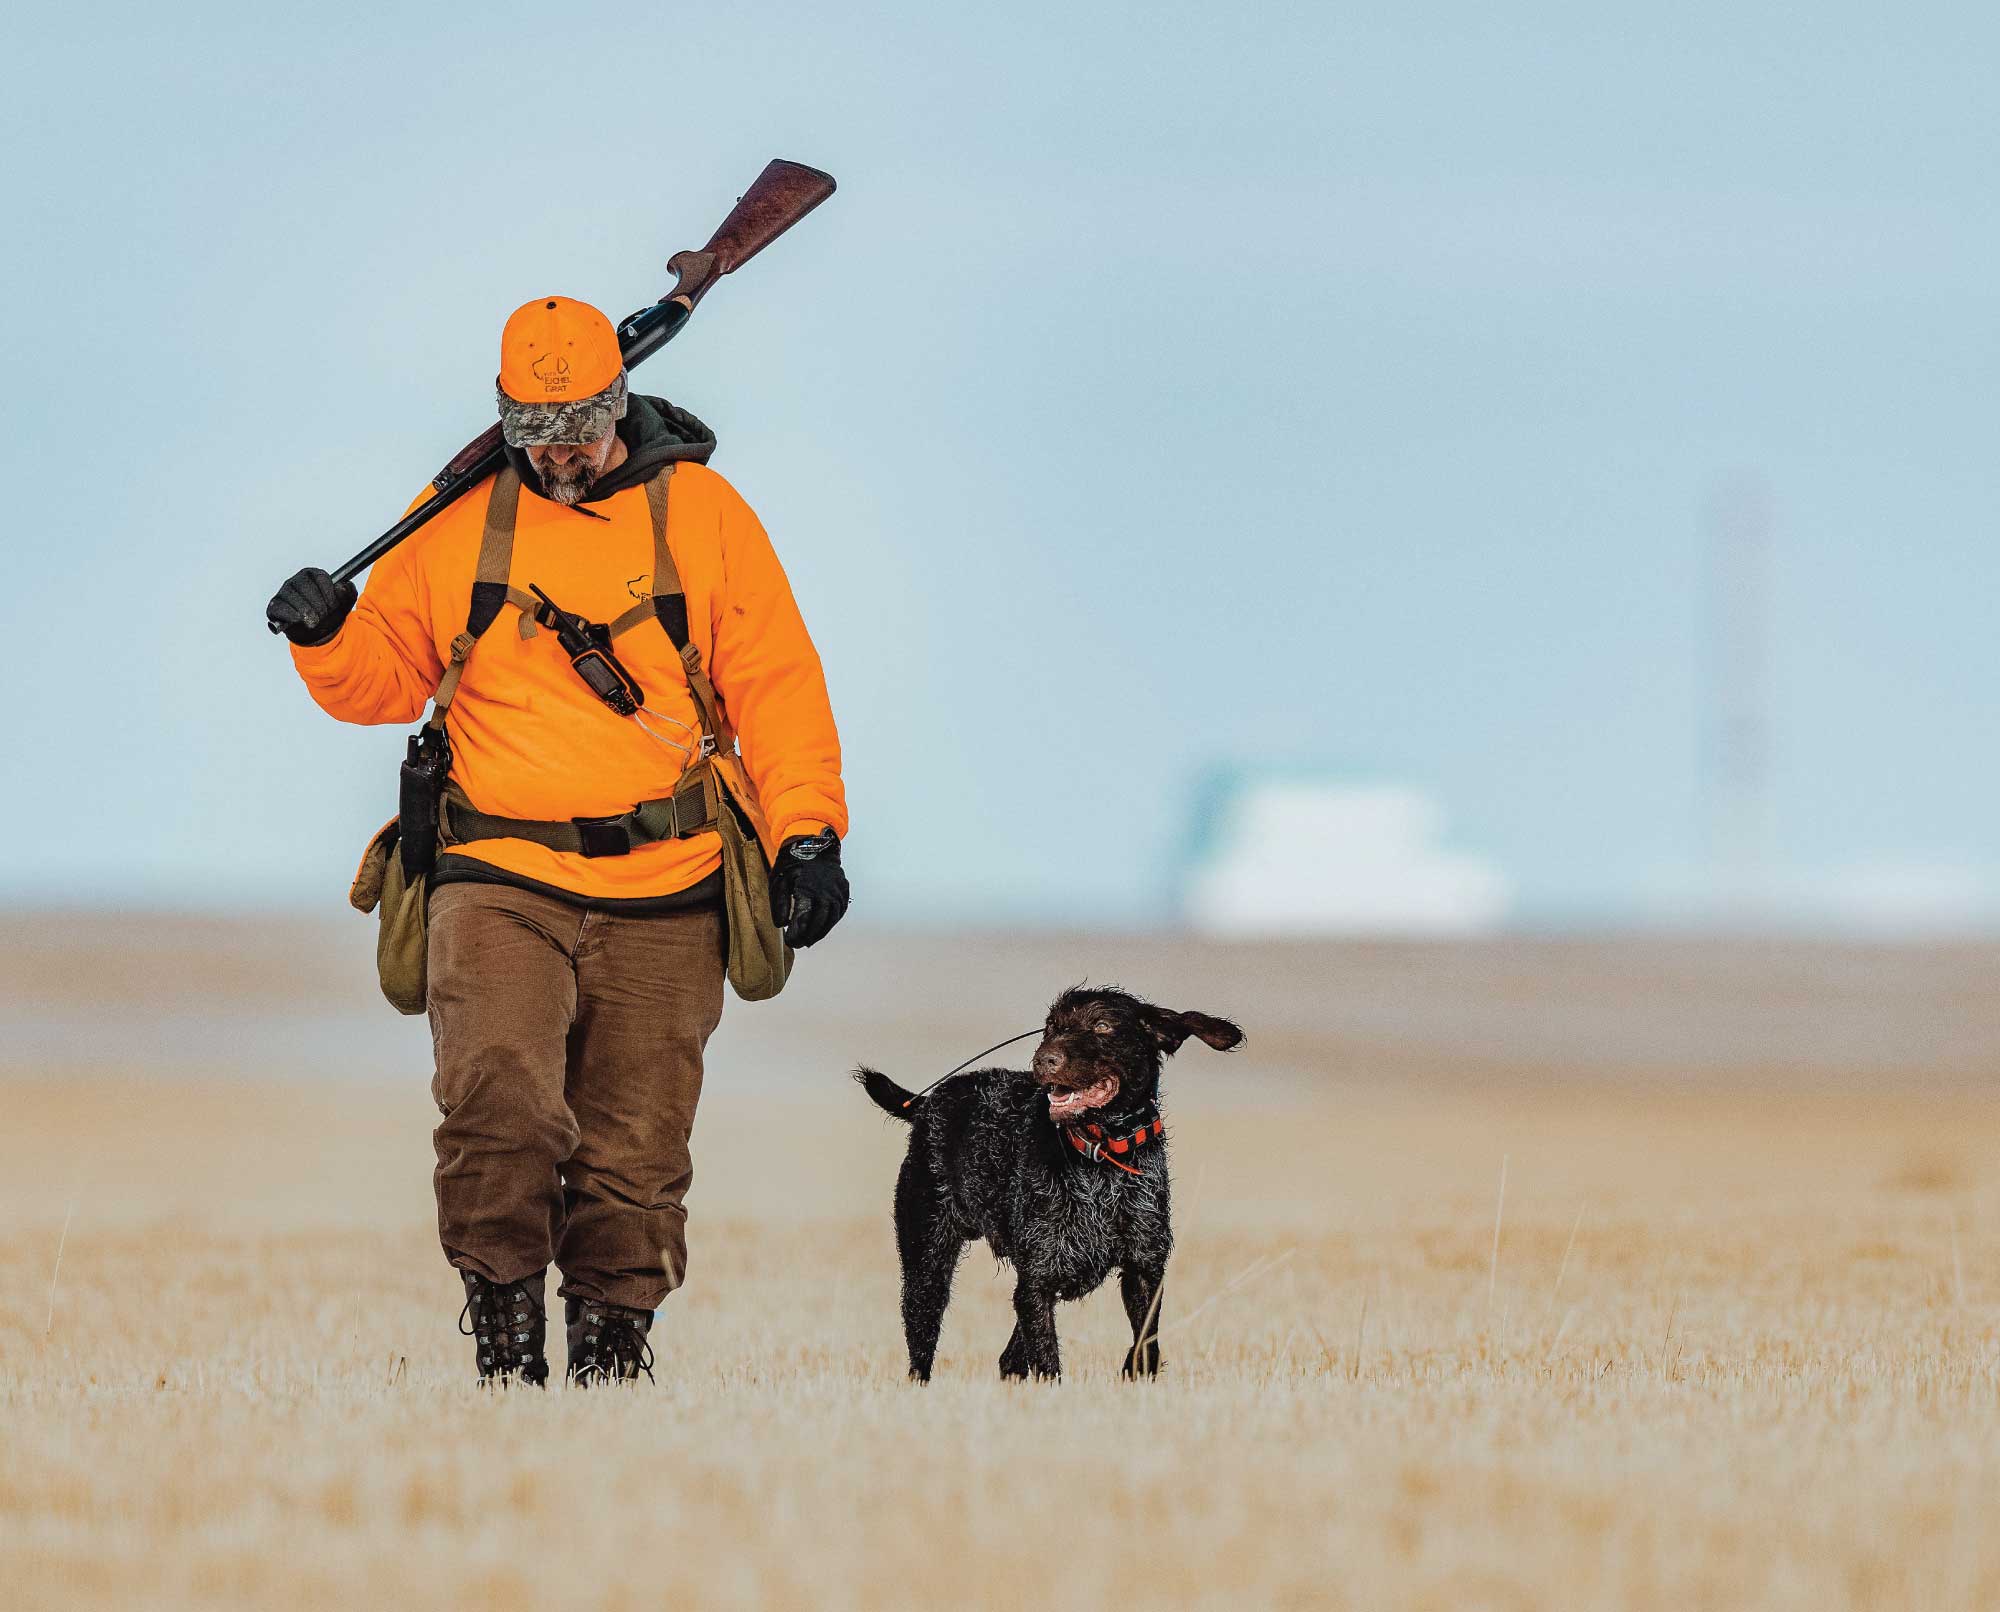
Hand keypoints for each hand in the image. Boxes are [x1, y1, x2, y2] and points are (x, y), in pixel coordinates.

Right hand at [268, 567, 356, 645]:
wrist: (318, 634)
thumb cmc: (329, 614)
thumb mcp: (345, 603)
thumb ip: (348, 592)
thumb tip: (342, 586)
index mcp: (313, 575)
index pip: (321, 577)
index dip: (329, 594)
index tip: (332, 606)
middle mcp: (296, 580)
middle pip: (306, 586)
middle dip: (318, 605)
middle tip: (323, 616)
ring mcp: (284, 592)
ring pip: (293, 597)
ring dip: (306, 612)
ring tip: (313, 622)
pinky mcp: (275, 605)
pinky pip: (280, 608)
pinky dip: (291, 616)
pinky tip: (298, 620)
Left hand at [769, 831, 848, 947]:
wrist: (815, 841)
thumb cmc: (793, 860)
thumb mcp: (779, 879)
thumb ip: (779, 903)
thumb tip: (781, 924)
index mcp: (809, 889)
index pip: (804, 919)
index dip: (797, 934)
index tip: (790, 941)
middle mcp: (827, 891)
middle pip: (819, 922)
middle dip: (808, 935)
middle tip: (798, 943)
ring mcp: (838, 890)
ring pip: (831, 918)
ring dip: (820, 931)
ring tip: (809, 940)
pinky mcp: (843, 889)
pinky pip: (839, 910)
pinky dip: (830, 921)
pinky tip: (821, 927)